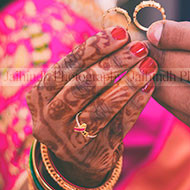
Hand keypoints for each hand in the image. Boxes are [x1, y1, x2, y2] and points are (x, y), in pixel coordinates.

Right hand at [26, 27, 157, 185]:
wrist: (77, 157)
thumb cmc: (78, 108)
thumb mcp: (69, 88)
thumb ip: (86, 65)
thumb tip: (121, 35)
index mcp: (39, 95)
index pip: (67, 66)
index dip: (96, 47)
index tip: (121, 33)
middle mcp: (49, 118)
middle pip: (83, 86)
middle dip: (115, 63)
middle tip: (140, 48)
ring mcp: (69, 139)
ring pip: (102, 108)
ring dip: (129, 83)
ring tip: (150, 65)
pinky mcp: (93, 154)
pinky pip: (118, 126)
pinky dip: (135, 105)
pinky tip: (149, 87)